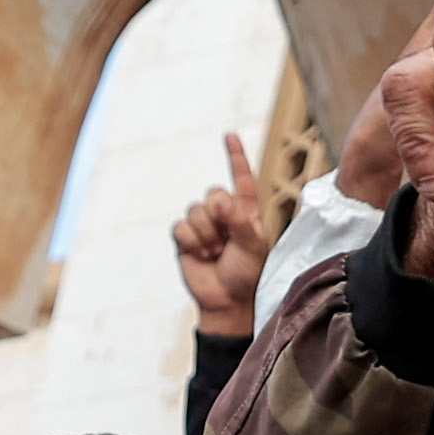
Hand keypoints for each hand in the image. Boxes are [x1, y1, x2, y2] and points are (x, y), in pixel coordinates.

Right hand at [170, 133, 268, 336]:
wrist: (226, 299)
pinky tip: (201, 255)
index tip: (229, 135)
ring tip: (216, 252)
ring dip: (206, 235)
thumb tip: (218, 199)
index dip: (235, 157)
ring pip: (195, 210)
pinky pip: (181, 227)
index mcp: (246, 212)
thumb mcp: (253, 246)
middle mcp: (224, 214)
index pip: (241, 179)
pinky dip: (192, 242)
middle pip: (212, 193)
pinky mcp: (185, 237)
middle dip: (218, 216)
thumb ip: (239, 219)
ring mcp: (203, 225)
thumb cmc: (247, 273)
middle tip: (226, 242)